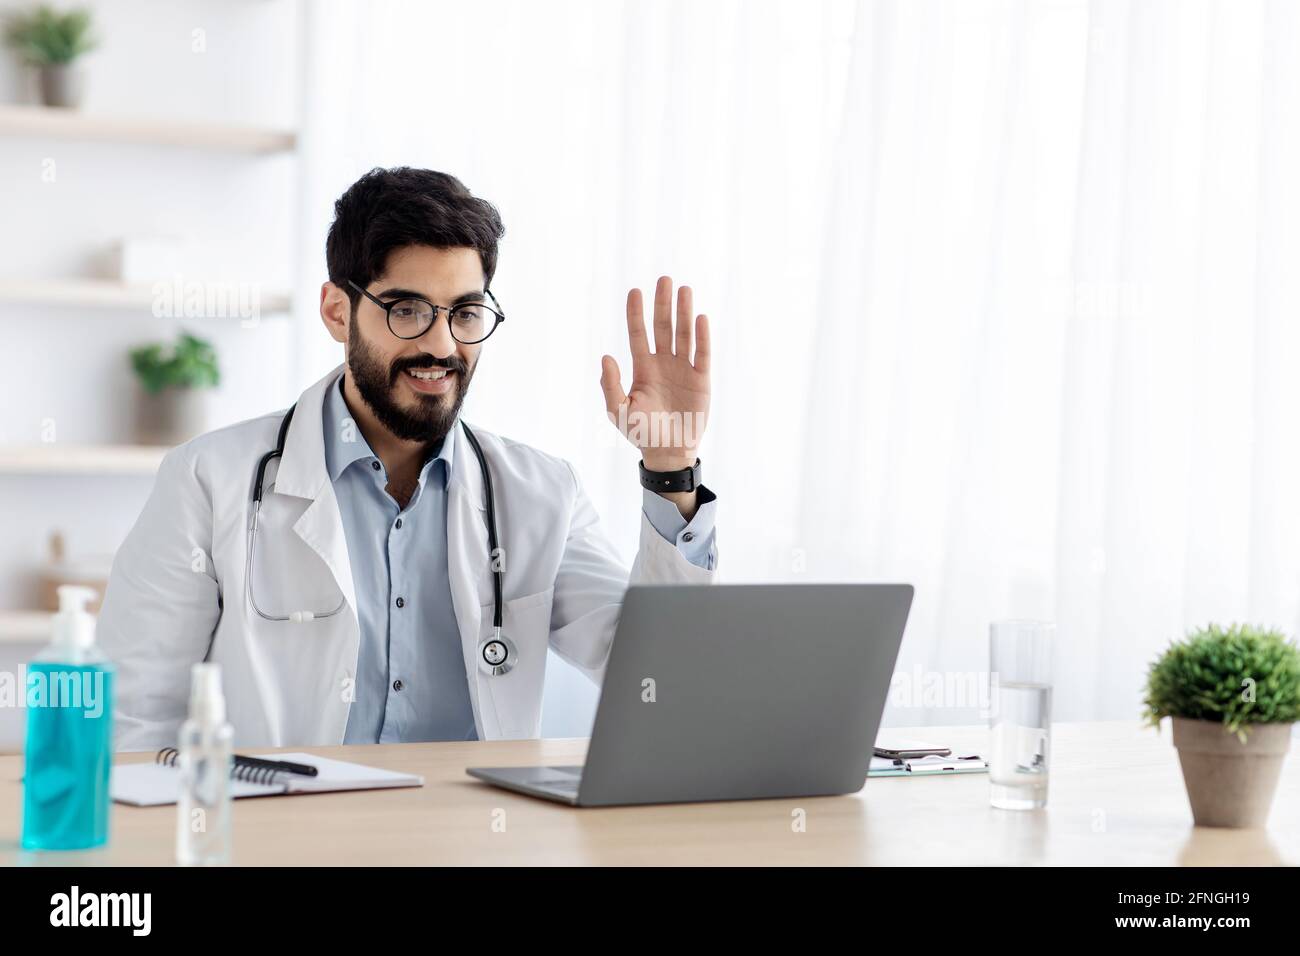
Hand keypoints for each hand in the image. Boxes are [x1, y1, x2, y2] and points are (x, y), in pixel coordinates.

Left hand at [600, 276, 710, 471]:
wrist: (667, 453)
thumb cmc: (641, 433)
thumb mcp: (618, 411)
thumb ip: (610, 385)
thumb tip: (606, 357)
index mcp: (643, 368)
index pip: (638, 333)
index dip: (636, 312)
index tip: (635, 291)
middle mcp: (663, 363)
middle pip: (663, 327)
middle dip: (663, 304)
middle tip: (664, 280)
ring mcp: (684, 369)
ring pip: (684, 334)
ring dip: (684, 313)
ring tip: (684, 290)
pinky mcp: (701, 379)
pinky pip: (702, 353)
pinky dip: (702, 336)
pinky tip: (700, 318)